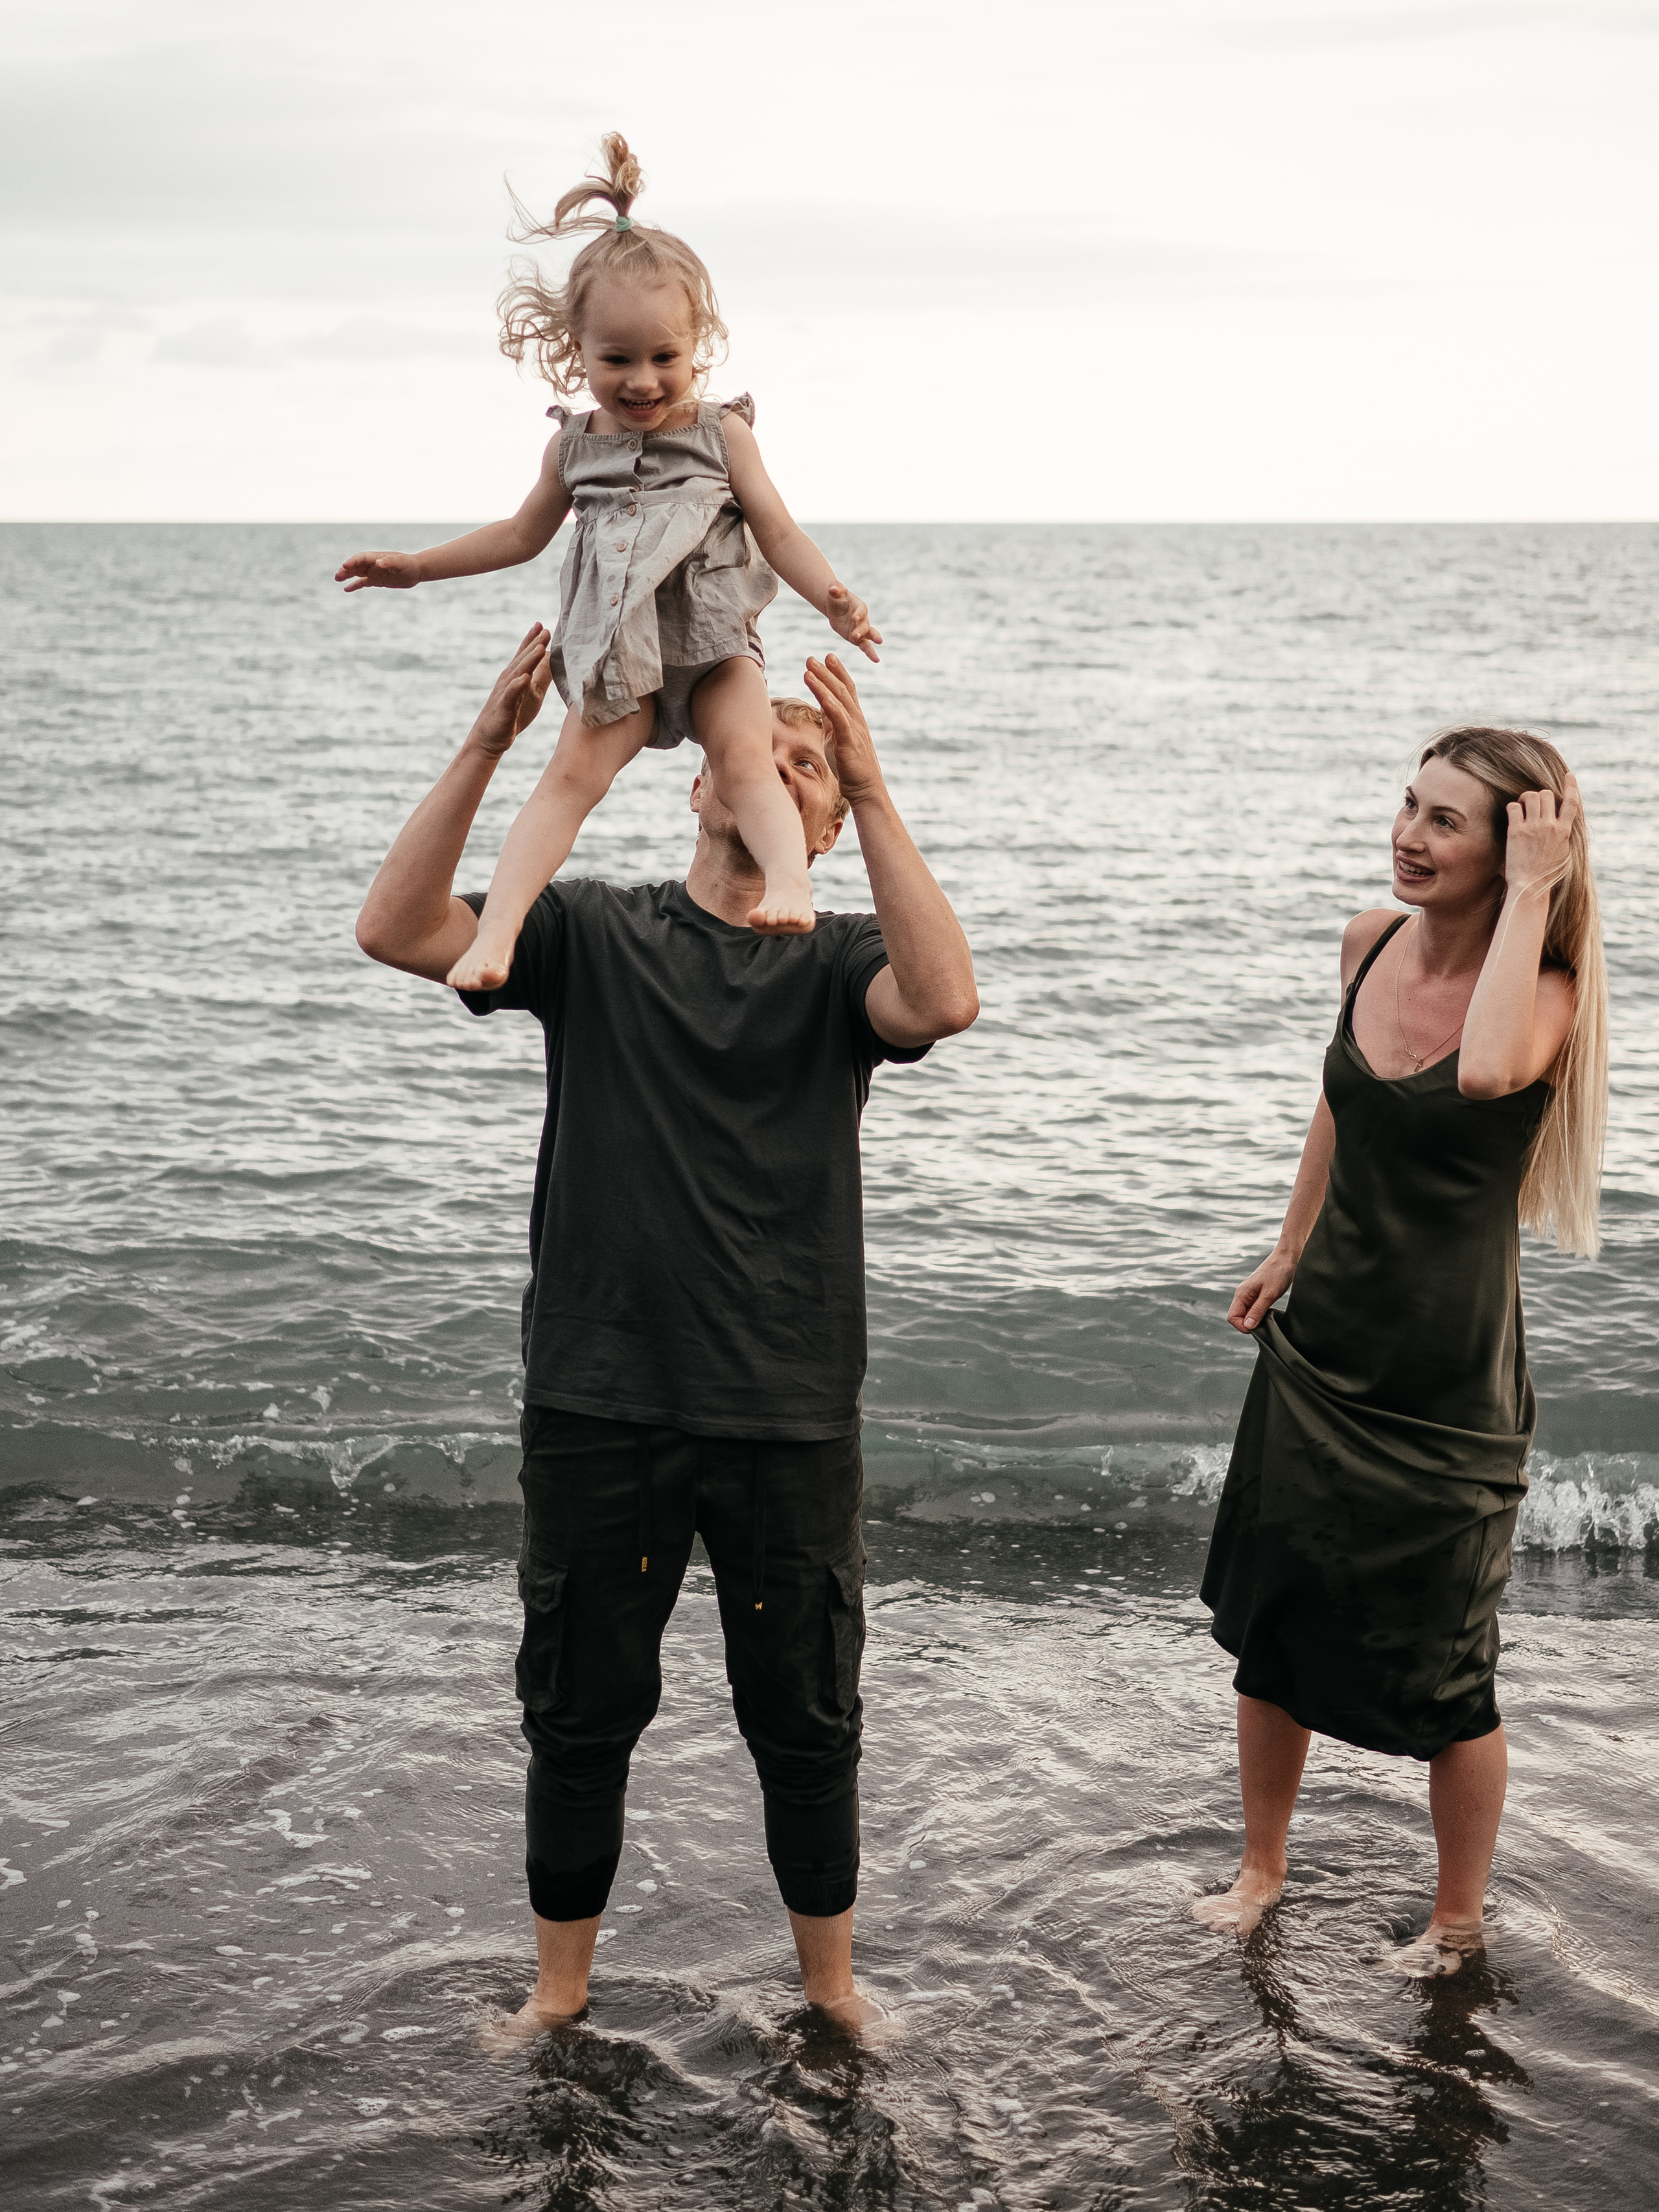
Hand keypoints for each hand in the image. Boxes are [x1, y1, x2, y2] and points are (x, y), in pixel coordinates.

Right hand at [336, 550, 421, 591]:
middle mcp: (373, 564)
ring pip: (356, 573)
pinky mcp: (376, 580)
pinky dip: (354, 585)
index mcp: (377, 557)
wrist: (416, 571)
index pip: (361, 558)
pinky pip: (362, 582)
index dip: (352, 561)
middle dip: (346, 569)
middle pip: (355, 565)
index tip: (344, 566)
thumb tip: (378, 563)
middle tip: (337, 576)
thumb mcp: (401, 563)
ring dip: (346, 576)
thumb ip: (390, 561)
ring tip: (337, 579)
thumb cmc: (409, 565)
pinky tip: (346, 589)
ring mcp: (373, 572)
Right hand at [467, 624, 554, 759]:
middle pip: (522, 659)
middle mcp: (508, 680)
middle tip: (545, 630)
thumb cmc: (513, 714)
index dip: (533, 640)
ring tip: (540, 648)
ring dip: (528, 661)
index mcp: (516, 675)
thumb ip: (542, 676)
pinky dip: (517, 686)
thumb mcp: (533, 693)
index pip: (525, 655)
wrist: (490, 738)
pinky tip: (525, 678)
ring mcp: (505, 693)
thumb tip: (554, 659)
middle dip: (534, 644)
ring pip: (517, 674)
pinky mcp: (504, 709)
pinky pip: (510, 696)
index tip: (542, 625)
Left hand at [803, 653, 885, 809]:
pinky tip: (822, 695)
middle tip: (813, 657)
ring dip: (823, 683)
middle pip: (842, 689)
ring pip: (839, 700)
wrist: (866, 789)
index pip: (846, 689)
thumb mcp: (836, 738)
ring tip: (810, 668)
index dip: (836, 672)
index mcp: (853, 718)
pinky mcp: (849, 742)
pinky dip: (831, 706)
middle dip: (827, 671)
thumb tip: (822, 706)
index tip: (826, 656)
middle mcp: (856, 720)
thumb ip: (831, 721)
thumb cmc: (850, 767)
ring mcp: (854, 730)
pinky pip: (840, 721)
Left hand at [825, 583, 881, 663]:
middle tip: (856, 636)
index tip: (855, 618)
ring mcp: (861, 629)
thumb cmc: (836, 597)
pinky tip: (876, 660)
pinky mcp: (858, 638)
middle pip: (864, 624)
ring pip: (868, 635)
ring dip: (870, 641)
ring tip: (876, 648)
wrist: (836, 607)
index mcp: (859, 606)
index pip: (860, 610)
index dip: (858, 614)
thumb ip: (835, 588)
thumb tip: (832, 588)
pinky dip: (870, 652)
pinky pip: (865, 646)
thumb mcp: (835, 591)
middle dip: (861, 630)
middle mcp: (863, 618)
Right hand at [1227, 1251, 1296, 1333]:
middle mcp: (1243, 1294)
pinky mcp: (1258, 1294)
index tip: (1258, 1329)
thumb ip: (1257, 1310)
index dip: (1242, 1327)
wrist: (1288, 1257)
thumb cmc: (1279, 1272)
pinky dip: (1261, 1314)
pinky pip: (1254, 1308)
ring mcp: (1250, 1294)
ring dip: (1256, 1319)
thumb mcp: (1269, 1294)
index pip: (1232, 1317)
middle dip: (1249, 1324)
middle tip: (1266, 1324)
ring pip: (1247, 1313)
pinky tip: (1271, 1312)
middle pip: (1238, 1317)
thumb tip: (1247, 1326)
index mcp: (1241, 1293)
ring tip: (1269, 1318)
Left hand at [1503, 774, 1577, 899]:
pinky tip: (1511, 816)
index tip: (1569, 775)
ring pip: (1531, 795)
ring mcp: (1533, 827)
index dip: (1571, 786)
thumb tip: (1562, 826)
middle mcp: (1550, 826)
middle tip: (1532, 805)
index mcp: (1564, 831)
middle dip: (1539, 795)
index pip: (1571, 802)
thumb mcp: (1562, 853)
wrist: (1531, 886)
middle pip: (1547, 794)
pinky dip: (1512, 807)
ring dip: (1525, 798)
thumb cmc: (1545, 874)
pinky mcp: (1516, 831)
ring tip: (1521, 808)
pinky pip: (1513, 806)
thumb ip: (1562, 836)